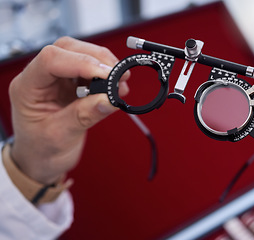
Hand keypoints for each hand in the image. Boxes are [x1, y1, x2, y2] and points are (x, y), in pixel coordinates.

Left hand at [8, 37, 128, 184]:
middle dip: (97, 59)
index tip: (107, 75)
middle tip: (119, 75)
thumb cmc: (40, 149)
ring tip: (120, 83)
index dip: (82, 63)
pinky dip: (107, 77)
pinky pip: (92, 71)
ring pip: (82, 55)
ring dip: (105, 66)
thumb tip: (109, 99)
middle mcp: (42, 77)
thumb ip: (84, 115)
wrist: (42, 160)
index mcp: (27, 87)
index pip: (52, 60)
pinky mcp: (72, 85)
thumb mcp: (60, 136)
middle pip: (68, 50)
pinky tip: (117, 88)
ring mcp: (58, 80)